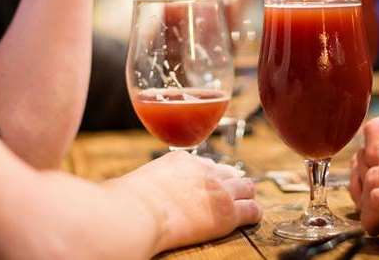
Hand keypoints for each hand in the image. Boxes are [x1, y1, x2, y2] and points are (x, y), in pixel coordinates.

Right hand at [109, 151, 261, 252]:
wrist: (136, 215)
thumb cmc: (125, 203)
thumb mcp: (135, 183)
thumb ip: (144, 185)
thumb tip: (127, 194)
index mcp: (180, 160)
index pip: (205, 164)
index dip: (209, 176)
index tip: (206, 185)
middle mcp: (203, 171)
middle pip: (229, 172)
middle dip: (231, 182)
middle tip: (231, 194)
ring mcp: (217, 190)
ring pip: (246, 187)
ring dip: (245, 196)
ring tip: (245, 203)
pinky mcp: (227, 213)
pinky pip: (252, 210)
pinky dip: (253, 214)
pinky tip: (251, 218)